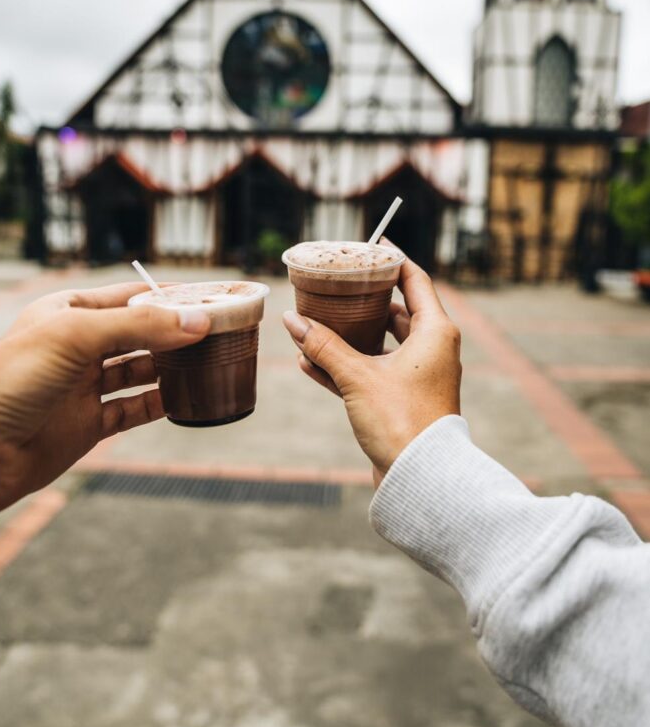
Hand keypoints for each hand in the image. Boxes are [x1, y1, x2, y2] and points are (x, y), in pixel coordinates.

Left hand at [0, 283, 209, 511]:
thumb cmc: (10, 378)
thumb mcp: (76, 337)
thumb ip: (139, 327)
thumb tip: (196, 322)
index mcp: (67, 313)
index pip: (127, 297)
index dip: (165, 296)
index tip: (206, 295)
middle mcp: (77, 348)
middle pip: (138, 334)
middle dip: (174, 332)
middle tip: (217, 330)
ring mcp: (83, 387)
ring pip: (139, 372)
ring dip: (170, 367)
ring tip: (207, 362)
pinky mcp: (86, 425)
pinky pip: (132, 410)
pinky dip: (158, 404)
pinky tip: (183, 398)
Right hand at [283, 259, 460, 482]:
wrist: (420, 480)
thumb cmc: (401, 422)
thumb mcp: (357, 377)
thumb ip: (323, 346)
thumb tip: (292, 320)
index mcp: (434, 332)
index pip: (415, 280)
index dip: (392, 260)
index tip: (370, 245)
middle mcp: (432, 350)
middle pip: (396, 311)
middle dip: (362, 300)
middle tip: (335, 284)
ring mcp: (417, 377)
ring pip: (380, 344)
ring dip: (348, 336)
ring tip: (314, 324)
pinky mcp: (401, 401)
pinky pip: (371, 373)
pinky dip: (345, 367)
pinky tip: (308, 364)